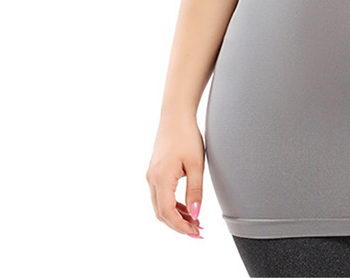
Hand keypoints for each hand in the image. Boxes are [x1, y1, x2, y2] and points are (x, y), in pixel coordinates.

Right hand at [146, 117, 204, 238]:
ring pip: (160, 205)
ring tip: (195, 222)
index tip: (195, 233)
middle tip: (197, 232)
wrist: (176, 115)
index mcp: (161, 179)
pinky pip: (161, 195)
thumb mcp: (196, 164)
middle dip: (178, 225)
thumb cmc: (187, 136)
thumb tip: (195, 214)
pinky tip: (187, 207)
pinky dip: (173, 205)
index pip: (167, 213)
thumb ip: (195, 190)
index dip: (181, 227)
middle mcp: (152, 180)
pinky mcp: (155, 171)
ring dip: (176, 216)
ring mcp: (151, 175)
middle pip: (161, 213)